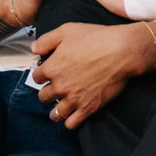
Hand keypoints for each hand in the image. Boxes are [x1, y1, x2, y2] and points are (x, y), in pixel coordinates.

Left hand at [30, 22, 150, 127]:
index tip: (47, 75)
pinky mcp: (88, 108)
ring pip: (55, 114)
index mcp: (52, 67)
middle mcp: (60, 86)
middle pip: (43, 97)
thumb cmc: (96, 38)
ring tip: (59, 107)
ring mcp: (74, 99)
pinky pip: (71, 124)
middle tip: (54, 90)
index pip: (36, 78)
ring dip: (55, 110)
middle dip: (47, 92)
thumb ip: (46, 41)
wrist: (121, 51)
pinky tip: (73, 114)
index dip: (42, 75)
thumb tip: (34, 48)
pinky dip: (69, 121)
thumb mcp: (66, 31)